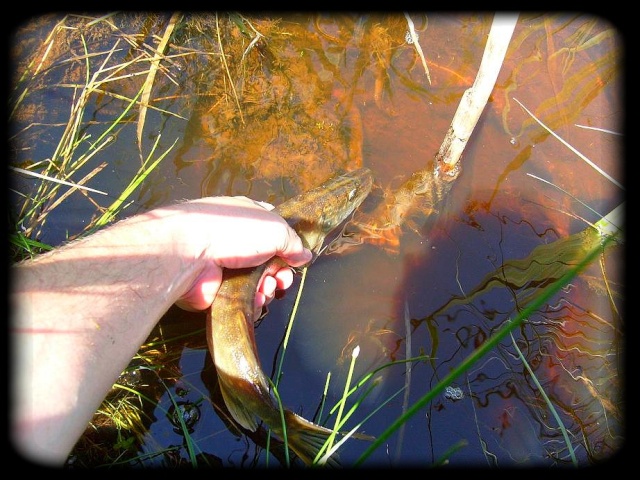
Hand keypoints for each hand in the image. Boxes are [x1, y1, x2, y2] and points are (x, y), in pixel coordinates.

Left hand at [167, 196, 311, 311]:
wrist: (188, 252)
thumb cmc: (233, 230)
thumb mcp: (275, 227)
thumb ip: (293, 242)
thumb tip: (304, 255)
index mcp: (248, 218)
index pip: (274, 230)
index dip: (288, 245)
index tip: (295, 258)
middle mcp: (236, 241)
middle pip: (270, 262)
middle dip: (280, 273)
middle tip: (281, 280)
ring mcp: (226, 267)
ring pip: (258, 283)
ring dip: (268, 288)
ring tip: (265, 288)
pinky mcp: (217, 290)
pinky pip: (244, 301)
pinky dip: (253, 302)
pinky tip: (255, 299)